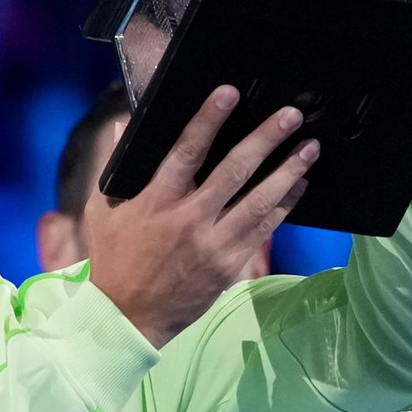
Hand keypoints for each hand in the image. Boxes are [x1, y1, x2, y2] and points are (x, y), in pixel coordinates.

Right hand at [83, 85, 318, 348]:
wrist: (128, 316)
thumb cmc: (114, 259)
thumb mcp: (102, 210)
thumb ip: (113, 167)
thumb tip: (122, 125)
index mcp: (156, 201)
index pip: (186, 152)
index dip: (208, 120)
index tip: (229, 94)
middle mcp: (189, 220)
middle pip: (234, 171)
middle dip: (265, 139)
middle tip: (290, 115)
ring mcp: (213, 244)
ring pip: (258, 201)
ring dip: (287, 171)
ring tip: (309, 147)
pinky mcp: (229, 265)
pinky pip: (263, 229)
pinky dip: (284, 205)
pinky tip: (300, 185)